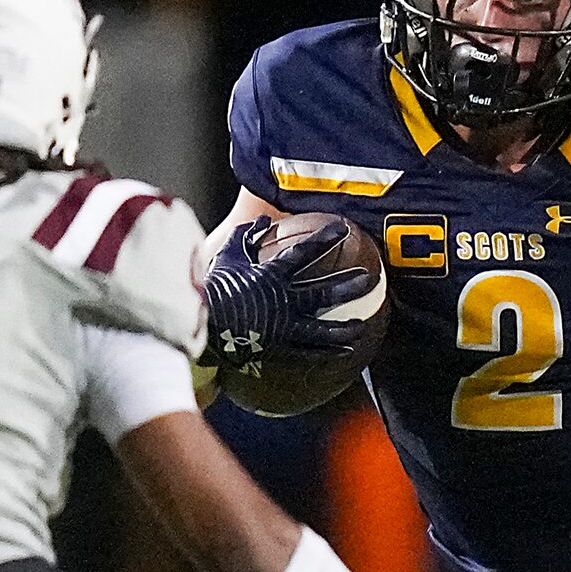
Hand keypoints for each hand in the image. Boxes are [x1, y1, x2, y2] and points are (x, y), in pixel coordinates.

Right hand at [201, 219, 374, 369]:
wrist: (201, 325)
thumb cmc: (212, 288)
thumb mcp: (226, 257)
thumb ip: (246, 236)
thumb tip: (263, 220)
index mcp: (270, 276)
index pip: (304, 252)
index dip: (325, 238)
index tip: (343, 227)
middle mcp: (282, 300)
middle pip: (322, 292)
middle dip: (347, 285)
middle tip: (369, 278)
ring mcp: (282, 327)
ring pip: (321, 328)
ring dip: (344, 327)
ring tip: (361, 325)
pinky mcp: (278, 348)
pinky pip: (308, 351)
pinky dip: (328, 351)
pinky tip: (347, 351)